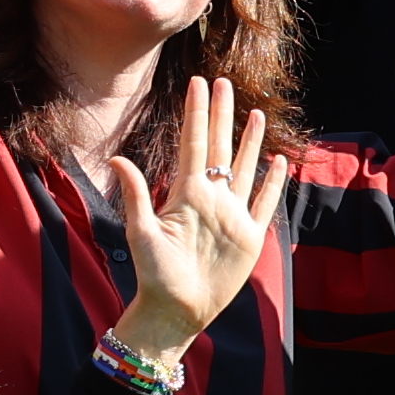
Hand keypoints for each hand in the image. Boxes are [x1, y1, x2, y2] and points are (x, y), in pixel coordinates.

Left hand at [96, 76, 289, 364]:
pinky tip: (277, 161)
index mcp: (186, 193)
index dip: (196, 113)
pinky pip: (264, 202)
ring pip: (243, 168)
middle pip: (219, 147)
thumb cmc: (154, 276)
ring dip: (249, 141)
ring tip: (254, 114)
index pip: (193, 143)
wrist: (178, 311)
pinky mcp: (250, 235)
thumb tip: (116, 159)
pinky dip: (272, 182)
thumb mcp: (141, 234)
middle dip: (221, 115)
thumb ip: (135, 195)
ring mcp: (232, 215)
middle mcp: (211, 198)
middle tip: (224, 83)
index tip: (197, 83)